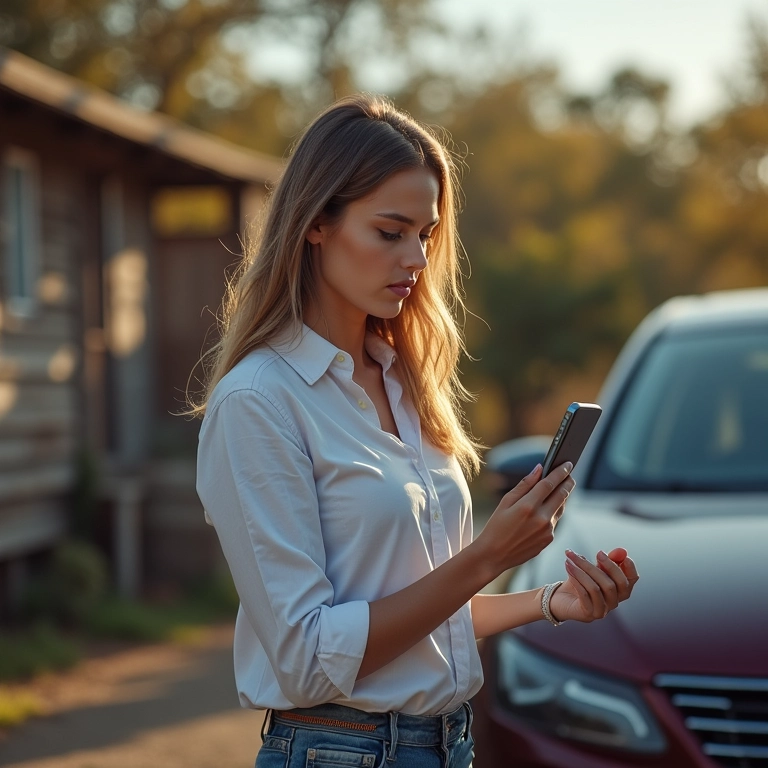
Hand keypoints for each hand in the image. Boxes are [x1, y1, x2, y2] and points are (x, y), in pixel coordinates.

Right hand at [474, 462, 574, 576]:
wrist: (493, 555)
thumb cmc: (496, 526)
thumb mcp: (505, 502)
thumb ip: (524, 484)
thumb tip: (539, 469)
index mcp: (528, 506)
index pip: (550, 483)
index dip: (560, 472)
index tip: (567, 464)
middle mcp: (541, 518)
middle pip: (562, 495)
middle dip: (567, 482)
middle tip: (570, 474)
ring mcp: (547, 531)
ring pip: (561, 508)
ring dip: (562, 497)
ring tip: (561, 488)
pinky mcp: (549, 540)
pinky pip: (555, 521)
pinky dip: (554, 511)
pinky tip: (548, 507)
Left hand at [548, 548, 638, 622]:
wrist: (561, 598)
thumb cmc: (580, 582)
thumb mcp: (593, 569)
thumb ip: (606, 561)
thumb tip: (621, 551)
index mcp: (619, 591)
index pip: (631, 581)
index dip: (630, 568)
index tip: (622, 556)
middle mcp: (613, 602)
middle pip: (613, 584)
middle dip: (607, 566)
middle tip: (598, 553)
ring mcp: (602, 610)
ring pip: (596, 588)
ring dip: (583, 570)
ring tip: (571, 558)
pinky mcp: (588, 614)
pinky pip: (584, 594)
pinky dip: (576, 579)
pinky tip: (569, 568)